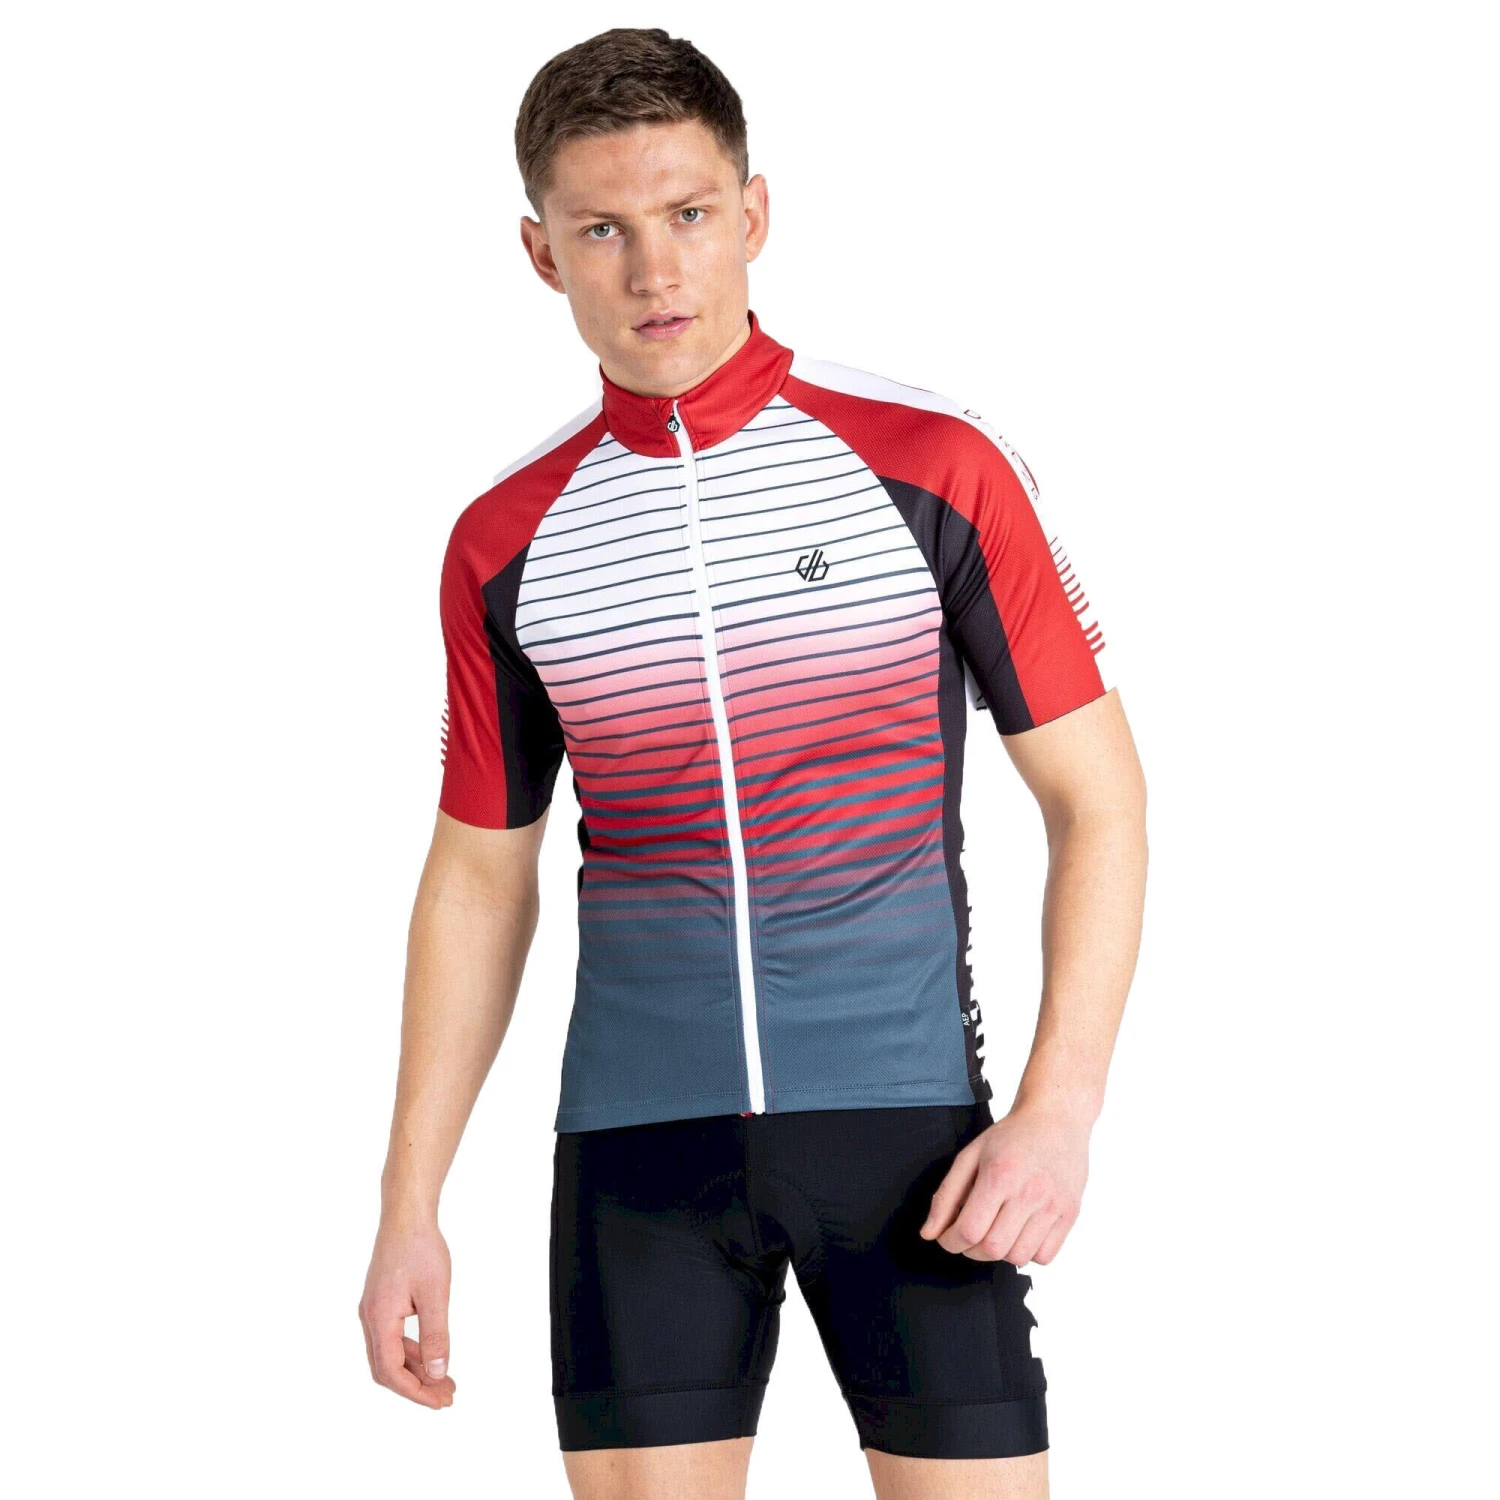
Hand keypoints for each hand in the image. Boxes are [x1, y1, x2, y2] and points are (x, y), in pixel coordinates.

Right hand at [359, 1219, 456, 1407]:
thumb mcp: (435, 1293)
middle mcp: (369, 1317)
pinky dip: (412, 1350)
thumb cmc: (420, 1248)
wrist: (406, 1215)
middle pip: (386, 1368)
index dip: (415, 1391)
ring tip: (445, 1380)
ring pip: (390, 1353)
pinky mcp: (380, 1301)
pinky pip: (392, 1336)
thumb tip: (438, 1373)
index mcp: (379, 1318)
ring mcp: (373, 1309)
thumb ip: (436, 1335)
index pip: (391, 1371)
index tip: (439, 1401)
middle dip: (415, 1386)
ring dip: (416, 1369)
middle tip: (445, 1396)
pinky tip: (432, 1355)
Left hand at [919, 1104, 1089, 1265]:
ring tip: (996, 1231)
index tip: (948, 1238)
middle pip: (993, 1249)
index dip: (951, 1242)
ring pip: (1019, 1257)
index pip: (969, 1230)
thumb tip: (929, 1233)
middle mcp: (1029, 1193)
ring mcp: (1053, 1205)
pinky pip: (1045, 1256)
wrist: (1055, 1118)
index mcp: (999, 1175)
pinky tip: (1020, 1232)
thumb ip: (946, 1196)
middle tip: (969, 1236)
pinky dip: (1028, 1253)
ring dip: (1000, 1253)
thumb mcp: (970, 1155)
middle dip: (972, 1251)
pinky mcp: (1070, 1213)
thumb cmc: (1012, 1135)